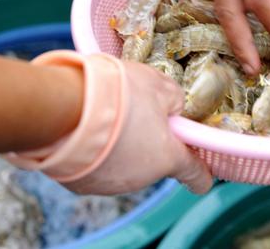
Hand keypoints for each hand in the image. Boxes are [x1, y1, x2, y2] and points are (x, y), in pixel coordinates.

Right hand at [63, 61, 212, 194]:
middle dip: (151, 141)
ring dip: (123, 145)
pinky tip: (88, 130)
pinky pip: (98, 166)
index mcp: (167, 158)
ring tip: (108, 117)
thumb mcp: (159, 85)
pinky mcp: (82, 184)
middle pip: (155, 161)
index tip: (204, 178)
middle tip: (139, 113)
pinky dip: (97, 152)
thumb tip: (173, 107)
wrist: (65, 110)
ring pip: (126, 164)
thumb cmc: (118, 95)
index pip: (194, 174)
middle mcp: (142, 178)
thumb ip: (174, 98)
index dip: (201, 174)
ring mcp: (111, 184)